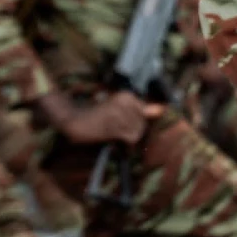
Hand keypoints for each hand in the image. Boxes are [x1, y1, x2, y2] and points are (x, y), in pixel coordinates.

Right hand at [45, 91, 163, 146]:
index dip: (136, 120)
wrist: (74, 120)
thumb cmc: (96, 114)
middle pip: (143, 122)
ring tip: (113, 131)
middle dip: (132, 128)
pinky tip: (113, 137)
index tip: (121, 121)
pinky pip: (131, 138)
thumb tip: (161, 110)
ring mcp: (120, 114)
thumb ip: (141, 109)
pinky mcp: (114, 126)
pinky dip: (124, 141)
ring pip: (138, 131)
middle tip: (115, 127)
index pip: (145, 112)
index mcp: (126, 95)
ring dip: (127, 135)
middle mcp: (124, 102)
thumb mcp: (119, 108)